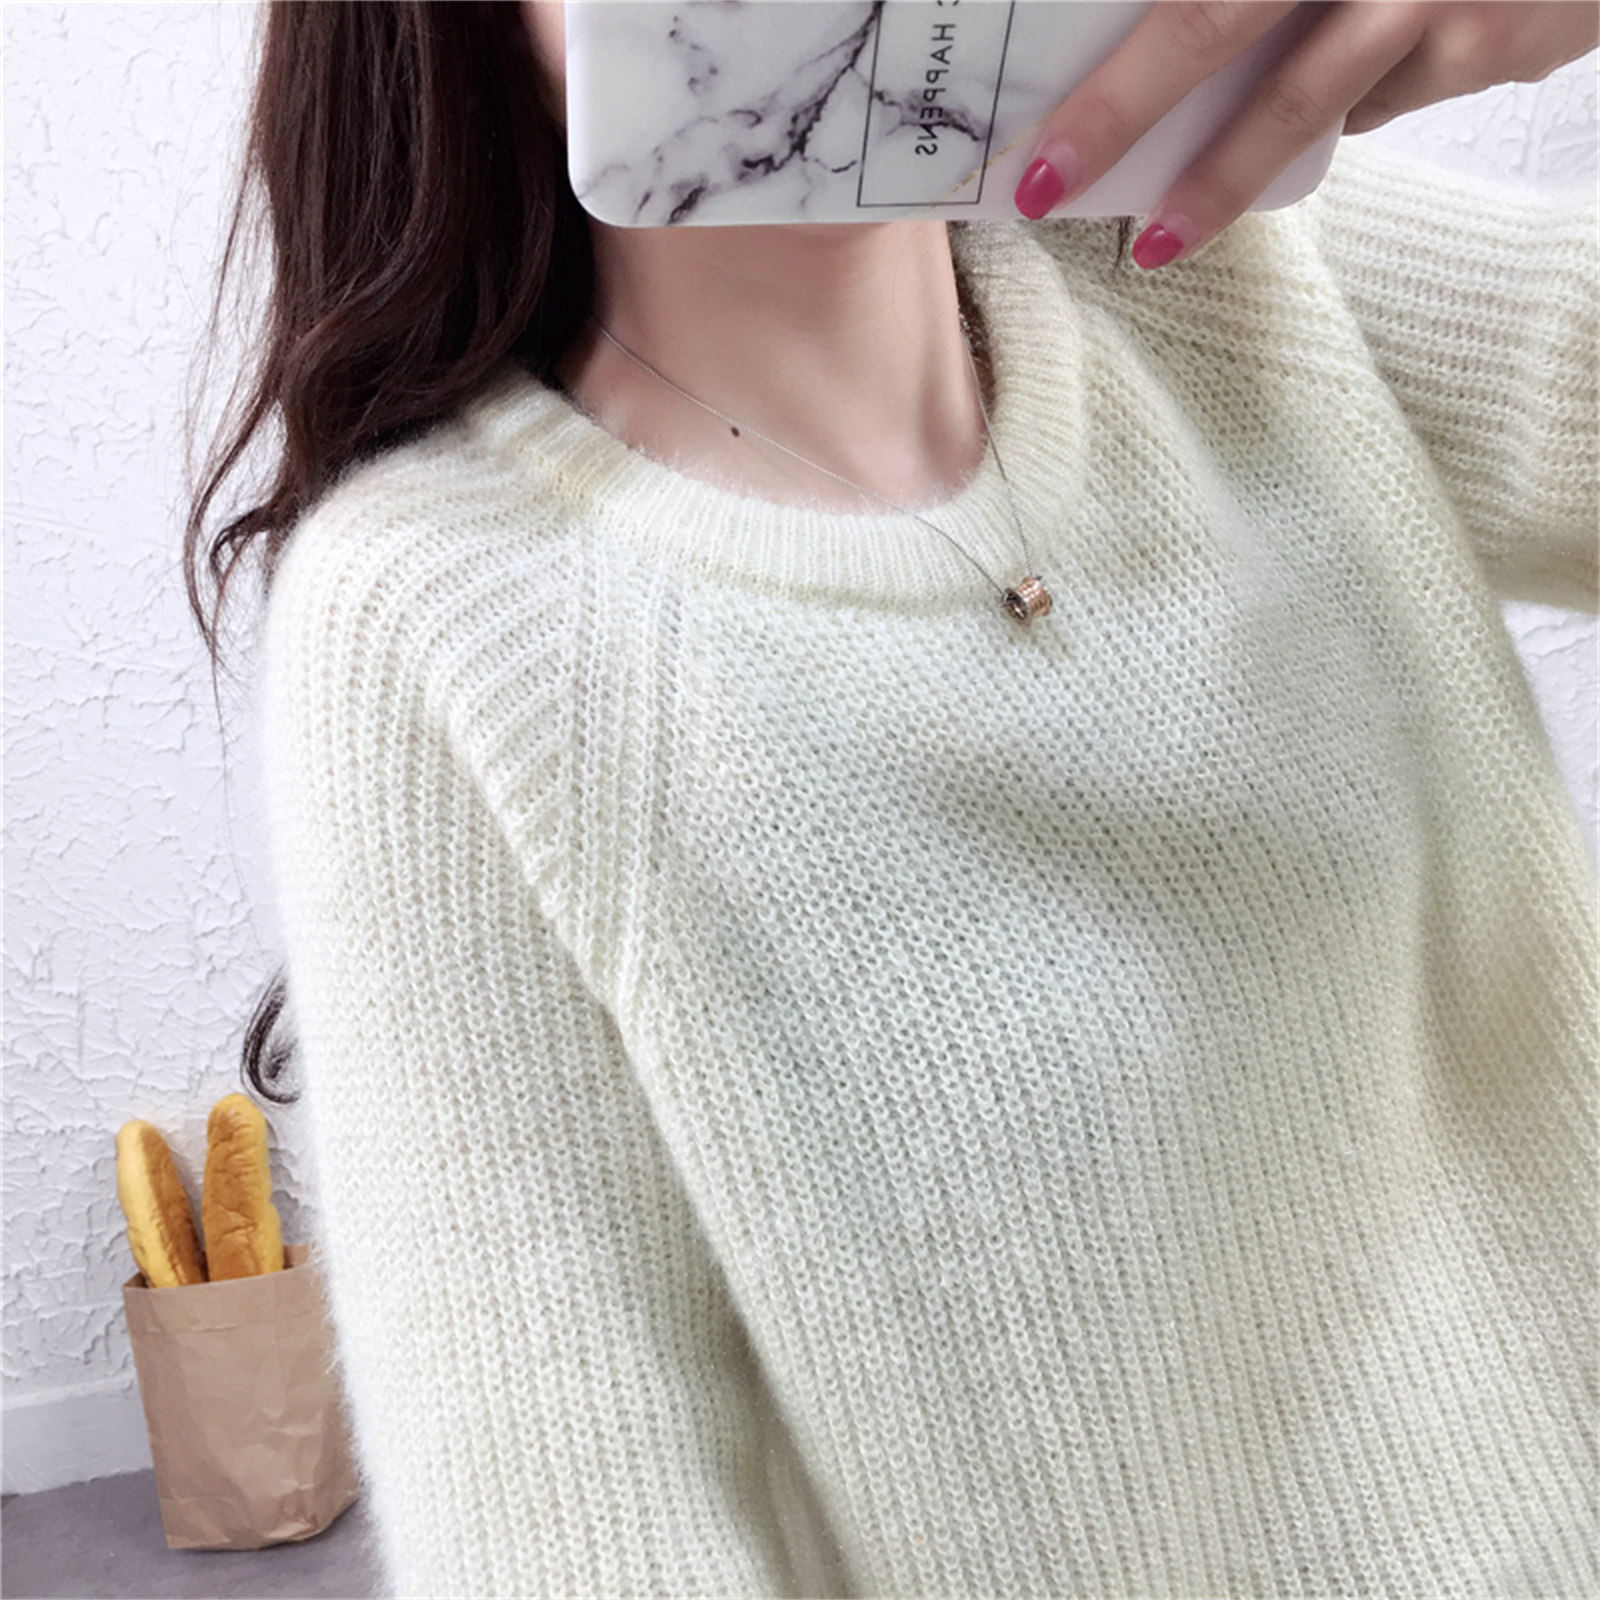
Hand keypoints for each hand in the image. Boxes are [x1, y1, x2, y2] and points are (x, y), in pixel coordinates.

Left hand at [1013, 1, 1599, 266]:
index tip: (1028, 118)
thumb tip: (1165, 34)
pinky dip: (1350, 111)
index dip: (1113, 59)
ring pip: (1297, 98)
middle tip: (1042, 181)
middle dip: (1115, 109)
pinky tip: (1363, 86)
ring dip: (1216, 181)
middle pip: (1207, 19)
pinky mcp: (1482, 40)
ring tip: (1151, 243)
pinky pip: (1380, 103)